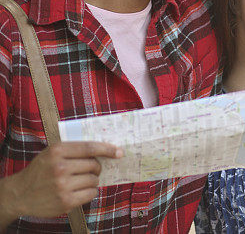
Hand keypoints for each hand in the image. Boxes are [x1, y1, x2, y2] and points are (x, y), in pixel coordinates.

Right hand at [0, 141, 121, 221]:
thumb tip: (106, 150)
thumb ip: (74, 149)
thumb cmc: (41, 170)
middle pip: (94, 165)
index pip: (90, 148)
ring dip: (92, 180)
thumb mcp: (52, 153)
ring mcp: (63, 186)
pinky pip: (91, 194)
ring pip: (94, 180)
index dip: (107, 149)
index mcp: (57, 151)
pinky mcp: (66, 201)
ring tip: (78, 181)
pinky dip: (89, 192)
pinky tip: (79, 190)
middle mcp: (60, 167)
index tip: (119, 152)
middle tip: (88, 170)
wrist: (20, 194)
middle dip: (96, 167)